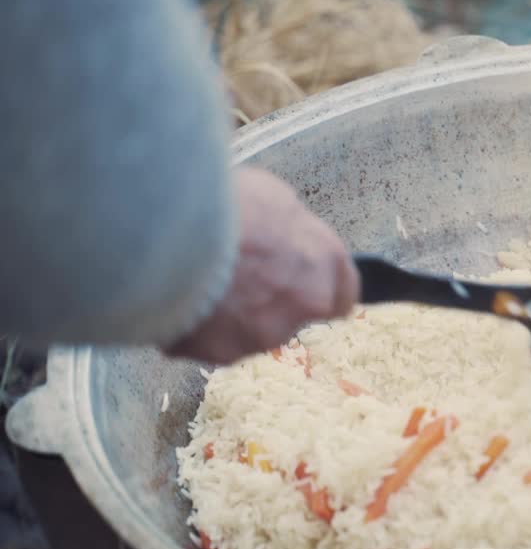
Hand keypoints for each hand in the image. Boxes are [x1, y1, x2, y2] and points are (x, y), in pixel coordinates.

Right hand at [165, 167, 358, 364]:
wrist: (169, 232)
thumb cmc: (225, 204)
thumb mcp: (273, 197)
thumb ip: (290, 231)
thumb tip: (285, 238)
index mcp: (326, 264)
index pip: (344, 296)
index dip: (320, 288)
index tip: (303, 283)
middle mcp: (305, 306)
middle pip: (293, 314)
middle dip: (269, 300)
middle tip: (236, 273)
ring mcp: (264, 334)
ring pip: (250, 330)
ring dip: (230, 313)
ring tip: (198, 279)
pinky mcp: (221, 352)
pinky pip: (208, 340)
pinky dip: (195, 324)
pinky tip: (176, 295)